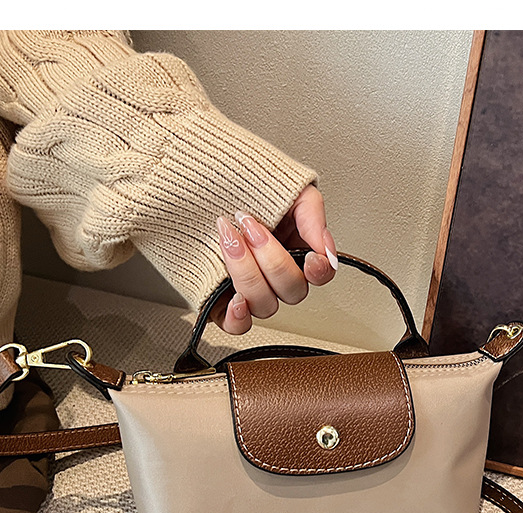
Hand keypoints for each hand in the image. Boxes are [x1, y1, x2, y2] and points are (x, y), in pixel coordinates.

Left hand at [211, 185, 336, 333]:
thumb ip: (312, 214)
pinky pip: (237, 325)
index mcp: (296, 249)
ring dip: (249, 274)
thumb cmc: (239, 180)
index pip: (321, 274)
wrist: (195, 178)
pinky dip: (239, 317)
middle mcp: (275, 275)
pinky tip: (235, 298)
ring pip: (265, 305)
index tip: (310, 257)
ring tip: (230, 240)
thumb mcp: (287, 187)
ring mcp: (251, 289)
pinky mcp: (223, 302)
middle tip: (251, 228)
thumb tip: (327, 249)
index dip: (320, 271)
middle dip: (272, 259)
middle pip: (292, 291)